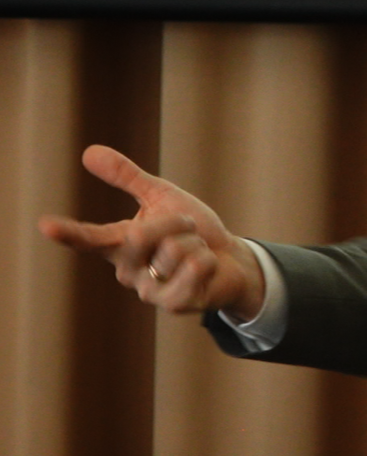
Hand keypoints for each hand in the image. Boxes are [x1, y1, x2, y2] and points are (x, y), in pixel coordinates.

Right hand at [37, 145, 265, 318]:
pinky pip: (196, 266)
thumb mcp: (161, 198)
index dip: (70, 232)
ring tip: (196, 252)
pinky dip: (208, 260)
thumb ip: (127, 178)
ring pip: (175, 249)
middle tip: (188, 229)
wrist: (231, 261)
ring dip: (196, 242)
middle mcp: (127, 271)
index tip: (46, 225)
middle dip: (176, 222)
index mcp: (120, 245)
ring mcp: (148, 291)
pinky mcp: (173, 303)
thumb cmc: (193, 231)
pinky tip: (206, 270)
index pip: (91, 237)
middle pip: (142, 234)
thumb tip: (88, 151)